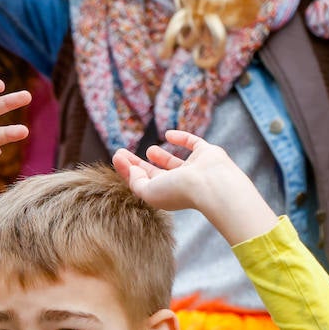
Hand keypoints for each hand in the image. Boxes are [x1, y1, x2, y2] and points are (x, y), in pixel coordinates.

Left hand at [113, 129, 276, 242]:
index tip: (117, 157)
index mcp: (165, 195)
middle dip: (139, 165)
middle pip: (155, 174)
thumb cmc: (178, 191)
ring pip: (174, 162)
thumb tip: (132, 168)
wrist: (211, 184)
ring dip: (161, 156)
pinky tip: (168, 134)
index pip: (143, 183)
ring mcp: (194, 169)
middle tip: (122, 152)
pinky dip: (181, 138)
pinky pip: (193, 144)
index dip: (129, 171)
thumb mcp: (147, 191)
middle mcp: (180, 184)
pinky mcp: (207, 154)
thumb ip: (135, 181)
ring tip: (149, 150)